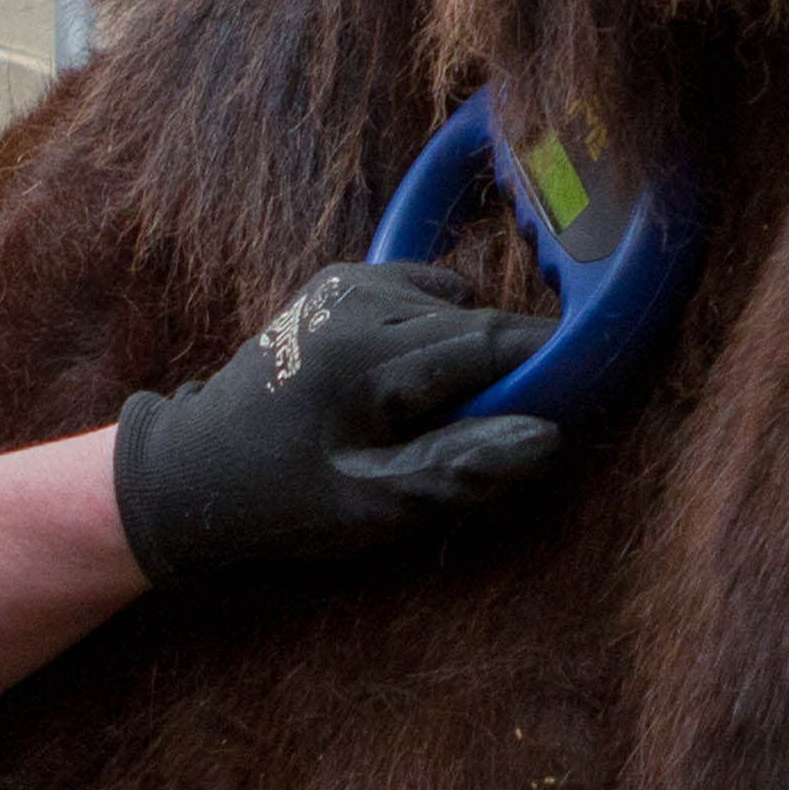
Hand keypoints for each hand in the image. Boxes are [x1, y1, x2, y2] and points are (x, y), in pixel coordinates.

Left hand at [114, 262, 560, 584]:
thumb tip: (548, 437)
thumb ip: (458, 471)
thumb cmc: (278, 502)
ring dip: (473, 356)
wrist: (190, 472)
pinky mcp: (341, 281)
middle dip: (512, 373)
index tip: (598, 396)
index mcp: (367, 351)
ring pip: (458, 306)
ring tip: (440, 420)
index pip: (495, 340)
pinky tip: (410, 387)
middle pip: (481, 321)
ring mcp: (347, 280)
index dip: (556, 365)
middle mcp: (359, 296)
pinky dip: (441, 336)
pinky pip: (426, 296)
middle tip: (509, 438)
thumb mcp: (369, 508)